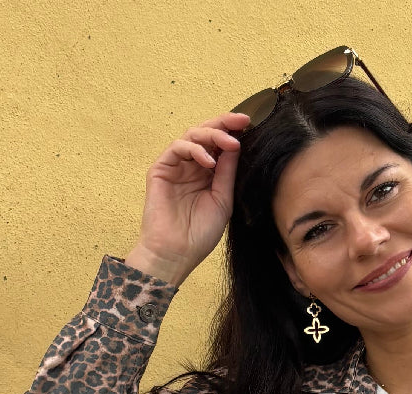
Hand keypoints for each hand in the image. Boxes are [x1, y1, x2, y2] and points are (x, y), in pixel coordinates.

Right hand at [126, 112, 251, 283]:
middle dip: (224, 123)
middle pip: (206, 133)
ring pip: (192, 135)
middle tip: (242, 122)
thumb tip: (237, 144)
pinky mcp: (161, 168)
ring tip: (229, 144)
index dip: (233, 131)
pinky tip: (209, 162)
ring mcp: (175, 166)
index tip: (250, 124)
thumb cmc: (200, 234)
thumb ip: (228, 172)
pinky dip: (195, 149)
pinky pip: (178, 147)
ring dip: (213, 135)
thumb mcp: (223, 200)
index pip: (220, 144)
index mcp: (207, 174)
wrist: (176, 254)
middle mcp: (191, 166)